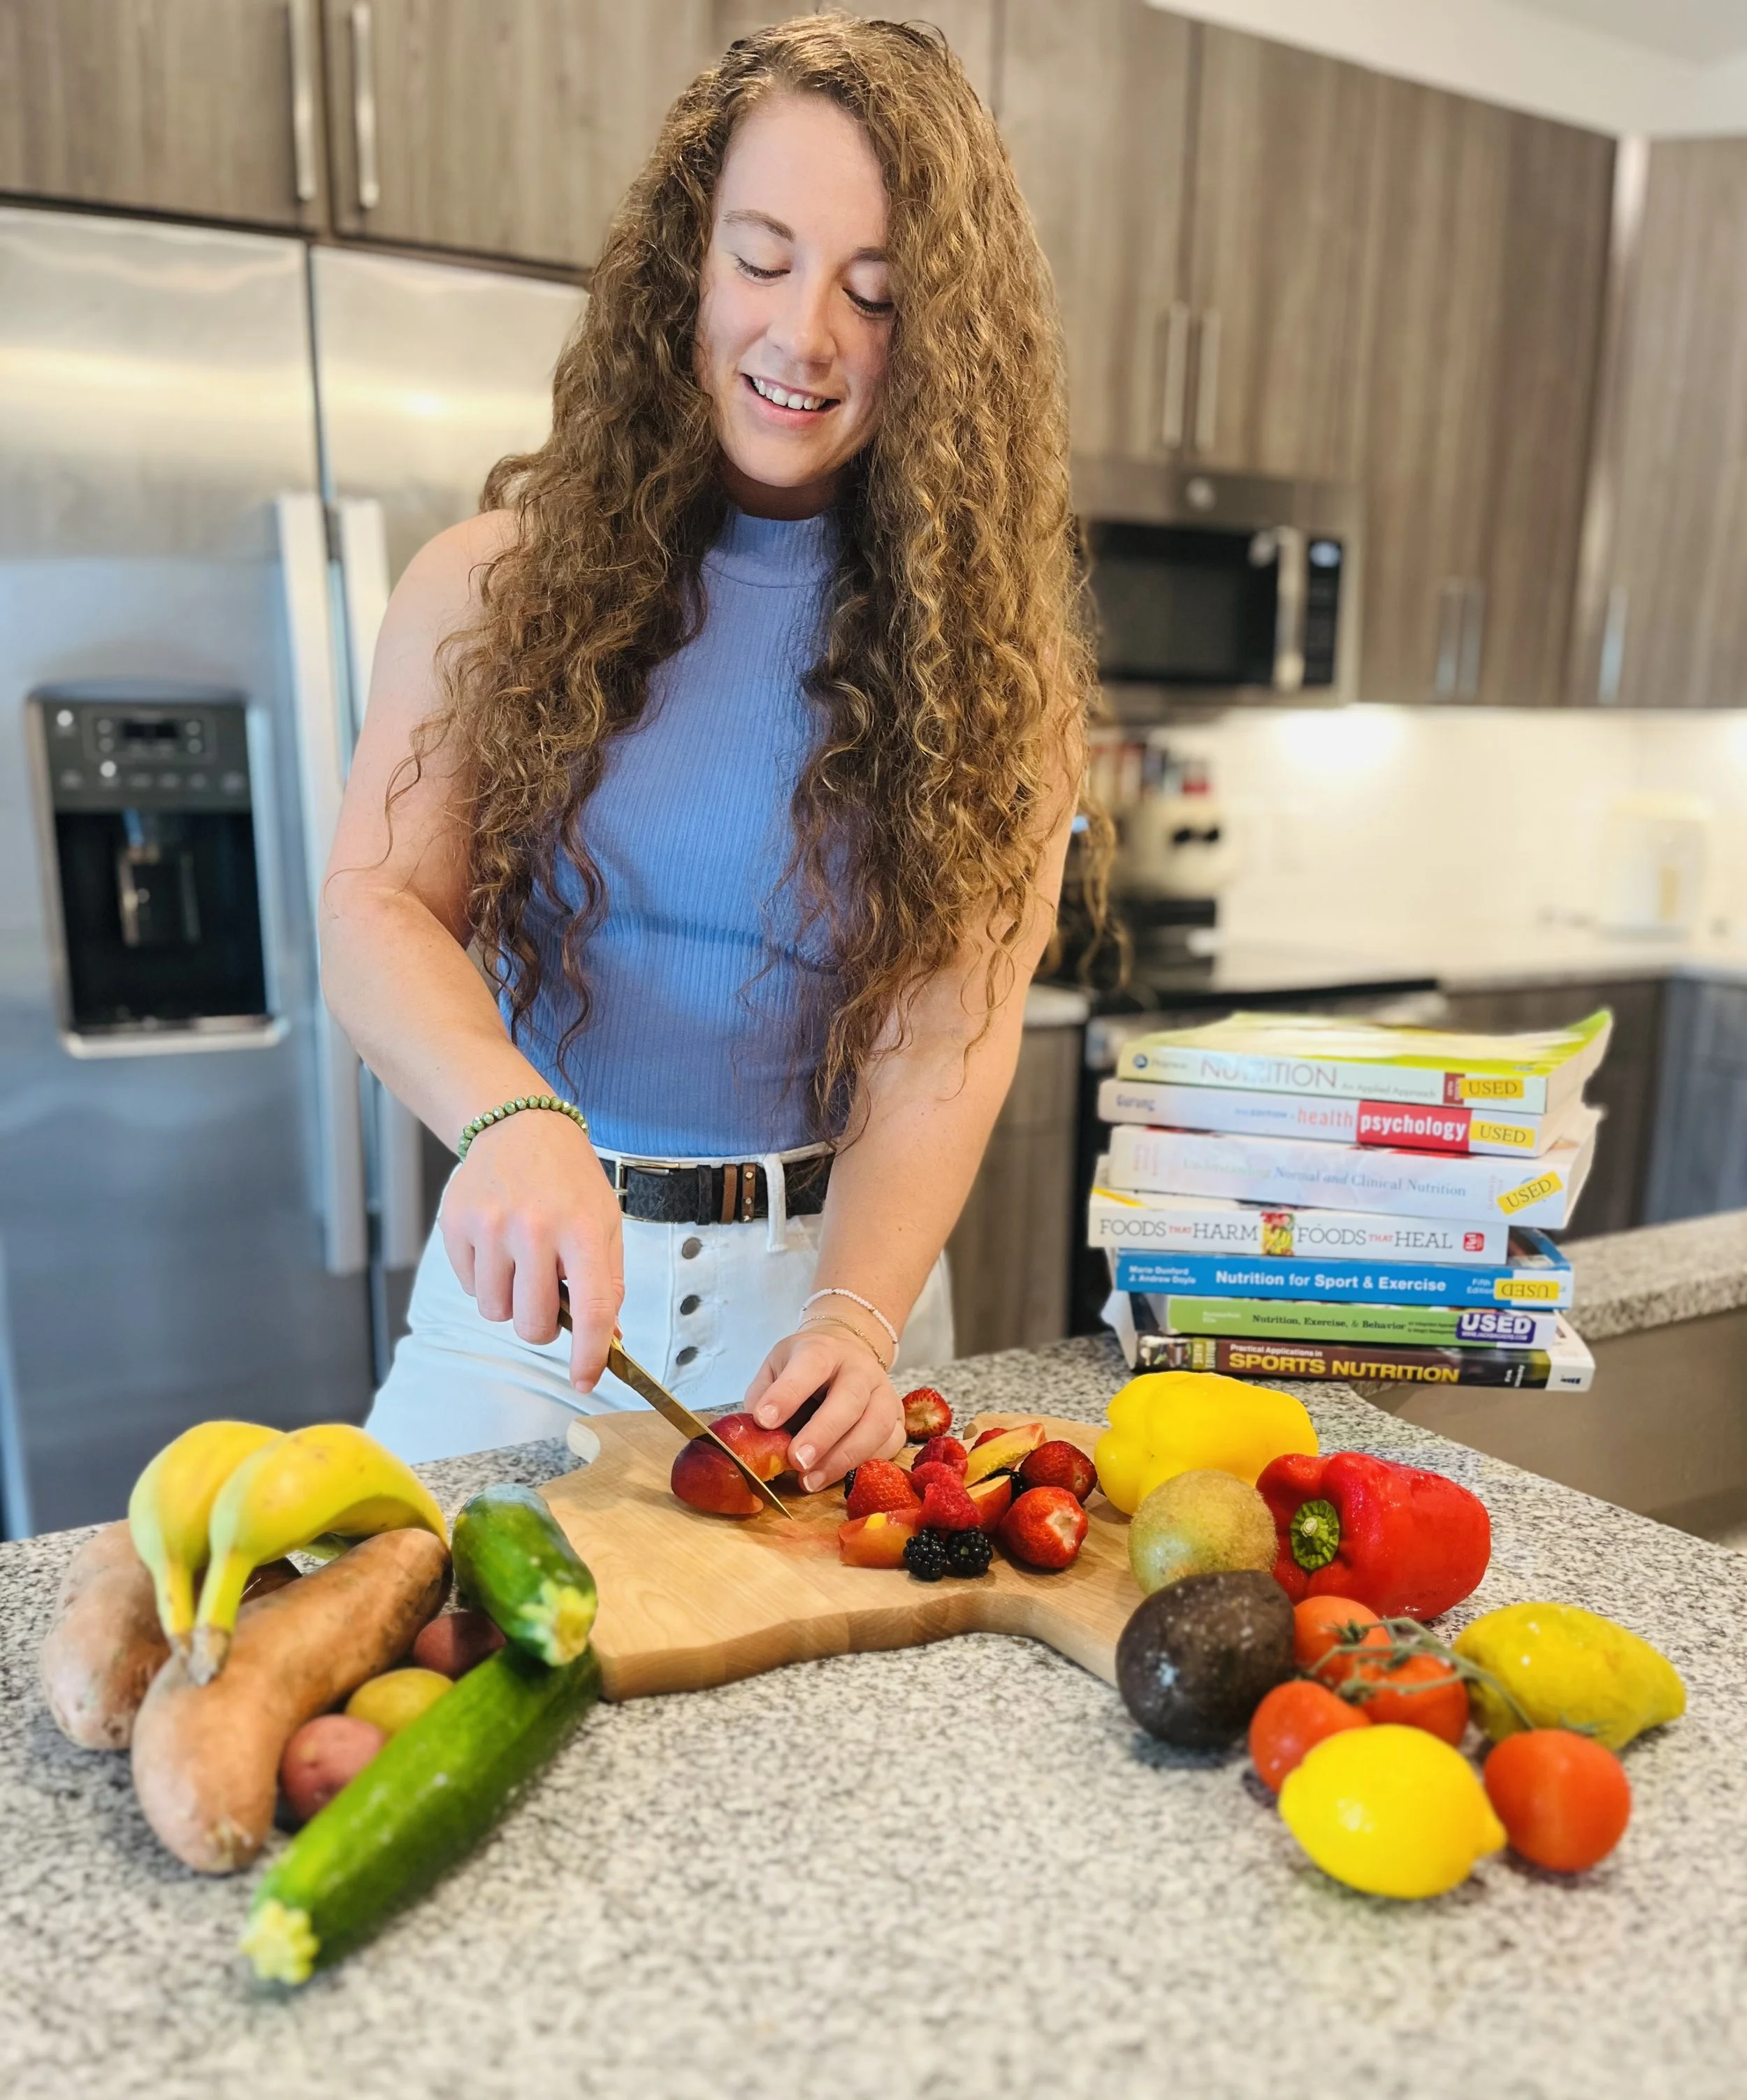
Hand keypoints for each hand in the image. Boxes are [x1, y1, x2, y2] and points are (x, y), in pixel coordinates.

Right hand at [438, 1109, 623, 1392]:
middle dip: (542, 1325)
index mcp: (583, 1229)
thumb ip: (608, 1284)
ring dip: (510, 1300)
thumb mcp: (606, 1222)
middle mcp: (535, 1228)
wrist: (520, 1127)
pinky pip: (467, 1287)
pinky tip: (498, 1244)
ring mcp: (491, 1226)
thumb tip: (610, 1342)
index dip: (590, 1355)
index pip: (592, 1309)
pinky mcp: (456, 1224)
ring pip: (495, 1311)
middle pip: (532, 1323)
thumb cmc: (569, 1181)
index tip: (586, 1380)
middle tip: (548, 1298)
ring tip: (521, 1262)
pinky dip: (484, 1278)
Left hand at [744, 1328, 904, 1491]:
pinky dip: (865, 1463)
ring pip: (876, 1425)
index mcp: (823, 1349)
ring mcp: (884, 1392)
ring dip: (843, 1457)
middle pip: (850, 1398)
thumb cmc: (803, 1368)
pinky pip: (891, 1444)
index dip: (788, 1393)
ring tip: (810, 1480)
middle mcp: (860, 1368)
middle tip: (795, 1461)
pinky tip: (837, 1475)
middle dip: (822, 1434)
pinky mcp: (897, 1418)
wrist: (845, 1353)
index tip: (765, 1420)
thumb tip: (755, 1441)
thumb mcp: (775, 1369)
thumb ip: (763, 1398)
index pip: (810, 1365)